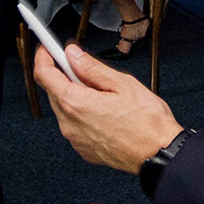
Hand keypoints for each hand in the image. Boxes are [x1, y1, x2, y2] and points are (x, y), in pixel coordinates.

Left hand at [32, 45, 181, 174]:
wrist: (159, 155)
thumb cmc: (147, 123)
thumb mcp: (121, 83)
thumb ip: (91, 67)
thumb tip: (73, 55)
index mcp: (75, 103)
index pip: (44, 75)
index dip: (44, 57)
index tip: (48, 49)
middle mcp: (70, 124)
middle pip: (53, 92)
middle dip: (63, 76)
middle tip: (82, 66)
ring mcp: (76, 140)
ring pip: (64, 109)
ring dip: (75, 95)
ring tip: (103, 93)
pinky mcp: (84, 150)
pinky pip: (75, 126)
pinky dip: (82, 114)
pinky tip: (104, 111)